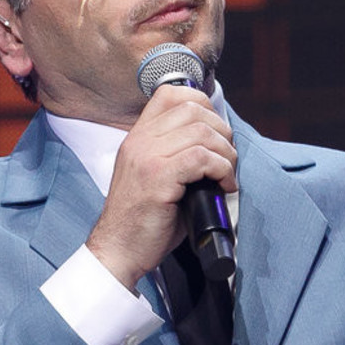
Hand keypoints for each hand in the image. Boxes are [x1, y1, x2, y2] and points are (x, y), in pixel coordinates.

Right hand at [86, 85, 236, 289]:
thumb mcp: (154, 176)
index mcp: (137, 136)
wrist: (118, 250)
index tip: (215, 133)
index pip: (171, 94)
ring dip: (226, 154)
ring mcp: (146, 157)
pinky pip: (201, 158)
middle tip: (226, 159)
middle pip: (194, 109)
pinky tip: (223, 186)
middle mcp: (139, 141)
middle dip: (222, 132)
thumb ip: (176, 154)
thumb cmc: (142, 220)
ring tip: (226, 175)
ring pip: (202, 132)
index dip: (203, 104)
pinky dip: (222, 170)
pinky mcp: (158, 178)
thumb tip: (217, 146)